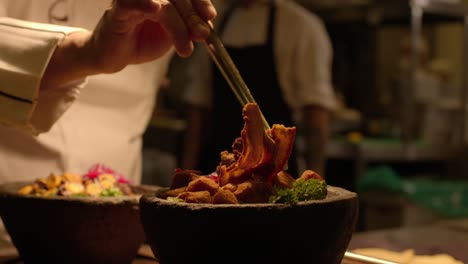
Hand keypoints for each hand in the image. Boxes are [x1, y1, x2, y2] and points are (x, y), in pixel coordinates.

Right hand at [41, 0, 215, 87]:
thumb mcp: (171, 37)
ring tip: (185, 47)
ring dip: (178, 24)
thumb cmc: (141, 41)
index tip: (210, 17)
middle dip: (193, 17)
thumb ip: (187, 30)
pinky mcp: (119, 9)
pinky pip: (132, 3)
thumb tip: (206, 28)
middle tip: (203, 35)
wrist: (114, 56)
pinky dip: (144, 4)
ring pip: (164, 4)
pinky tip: (155, 9)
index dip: (200, 2)